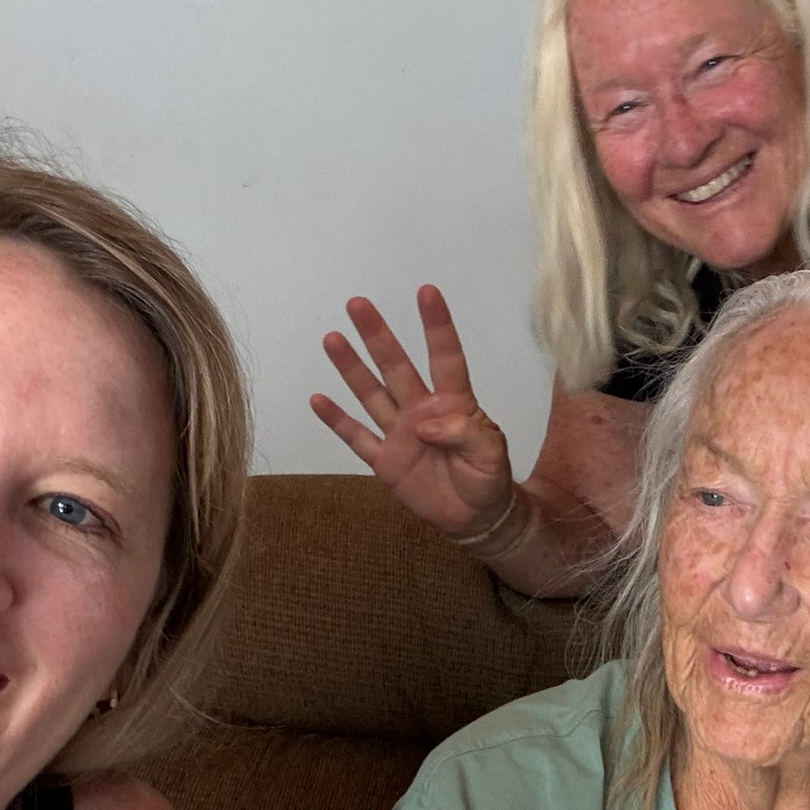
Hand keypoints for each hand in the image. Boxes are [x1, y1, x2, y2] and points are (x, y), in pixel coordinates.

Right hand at [311, 286, 516, 538]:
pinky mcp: (384, 460)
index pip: (445, 357)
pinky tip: (318, 399)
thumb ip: (464, 434)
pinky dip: (337, 420)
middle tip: (358, 304)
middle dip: (378, 336)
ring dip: (352, 367)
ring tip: (333, 338)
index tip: (426, 292)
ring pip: (371, 394)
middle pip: (396, 367)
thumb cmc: (488, 479)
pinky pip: (357, 437)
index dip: (437, 326)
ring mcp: (399, 433)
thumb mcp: (491, 454)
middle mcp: (421, 409)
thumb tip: (422, 424)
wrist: (475, 517)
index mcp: (453, 403)